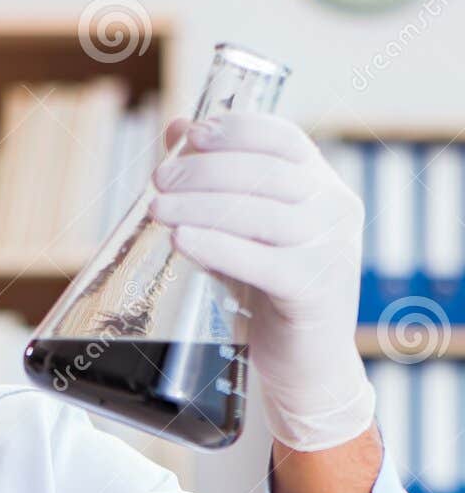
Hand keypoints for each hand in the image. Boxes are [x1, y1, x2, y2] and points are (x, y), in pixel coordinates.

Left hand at [149, 111, 374, 452]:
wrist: (306, 363)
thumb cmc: (266, 290)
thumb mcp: (243, 231)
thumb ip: (216, 186)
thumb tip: (176, 130)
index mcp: (321, 185)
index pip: (284, 139)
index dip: (237, 129)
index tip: (192, 134)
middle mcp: (335, 209)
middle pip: (268, 173)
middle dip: (206, 171)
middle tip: (159, 180)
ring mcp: (331, 250)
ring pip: (262, 214)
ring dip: (203, 206)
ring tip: (157, 209)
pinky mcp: (315, 290)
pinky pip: (263, 262)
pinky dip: (219, 247)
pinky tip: (183, 240)